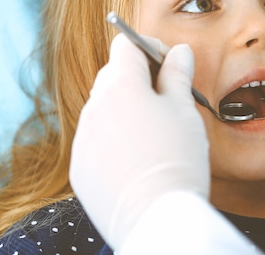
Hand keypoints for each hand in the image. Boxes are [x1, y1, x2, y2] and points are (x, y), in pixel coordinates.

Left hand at [69, 33, 209, 249]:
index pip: (126, 45)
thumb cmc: (177, 159)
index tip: (170, 64)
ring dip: (125, 109)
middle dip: (138, 78)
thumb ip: (177, 75)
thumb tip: (179, 52)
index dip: (150, 48)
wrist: (157, 220)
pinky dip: (113, 139)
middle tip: (167, 99)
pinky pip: (95, 139)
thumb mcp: (184, 111)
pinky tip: (137, 158)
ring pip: (103, 108)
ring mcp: (82, 138)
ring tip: (154, 134)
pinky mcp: (80, 167)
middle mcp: (93, 107)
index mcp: (119, 85)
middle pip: (113, 75)